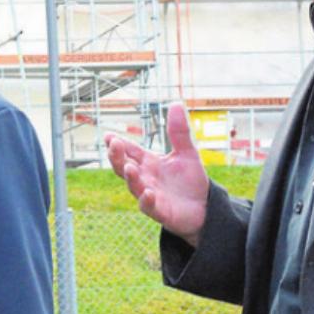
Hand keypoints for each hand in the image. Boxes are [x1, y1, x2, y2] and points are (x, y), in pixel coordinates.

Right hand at [104, 102, 209, 245]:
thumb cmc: (190, 181)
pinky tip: (148, 192)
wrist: (204, 207)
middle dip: (116, 156)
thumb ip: (179, 132)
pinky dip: (146, 200)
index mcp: (148, 162)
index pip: (129, 151)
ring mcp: (149, 194)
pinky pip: (148, 206)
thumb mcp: (187, 152)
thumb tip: (176, 103)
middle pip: (123, 166)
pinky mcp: (160, 211)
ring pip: (133, 185)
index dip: (118, 143)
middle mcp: (144, 178)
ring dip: (130, 177)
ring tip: (129, 167)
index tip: (108, 136)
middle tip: (113, 144)